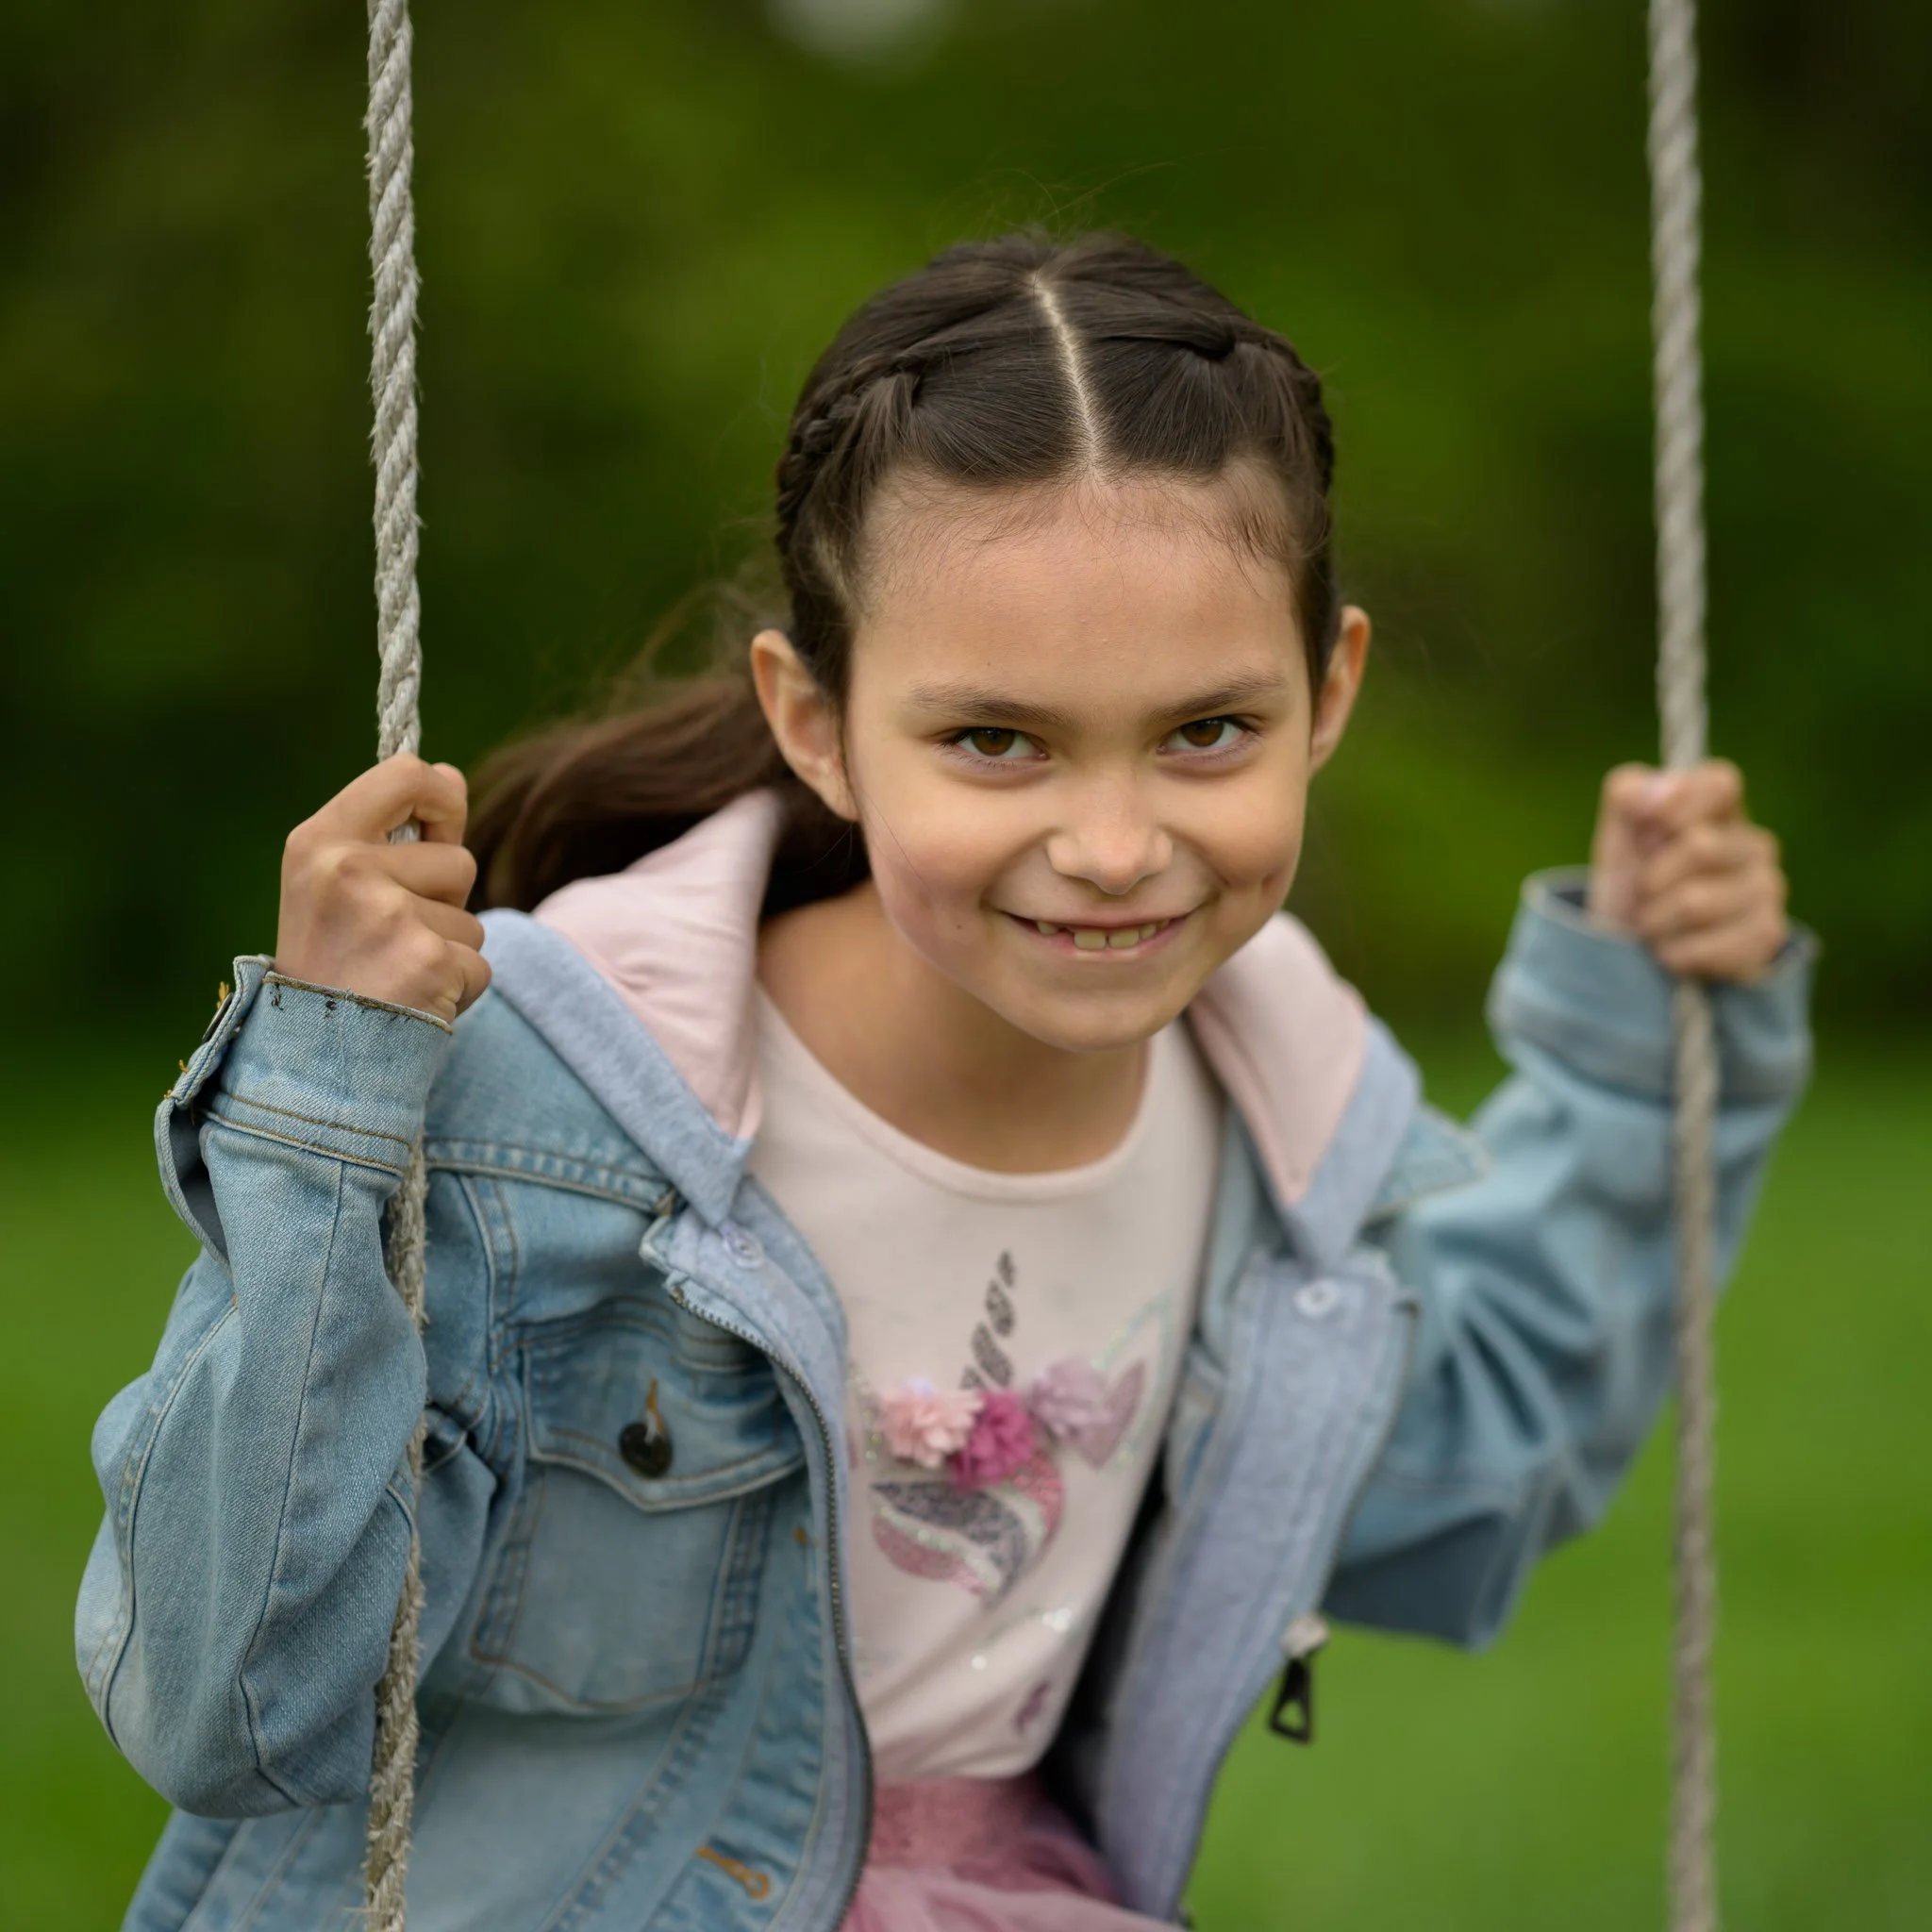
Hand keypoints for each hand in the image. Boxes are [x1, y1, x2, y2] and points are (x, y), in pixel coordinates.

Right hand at [275, 755, 491, 1022]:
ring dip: (449, 950)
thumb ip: (395, 834)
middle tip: (390, 940)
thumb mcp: (339, 887)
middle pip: (458, 860)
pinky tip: (412, 1001)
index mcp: (318, 841)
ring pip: (472, 918)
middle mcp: (347, 870)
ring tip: (395, 973)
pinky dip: (458, 988)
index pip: (405, 774)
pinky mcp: (428, 960)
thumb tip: (453, 777)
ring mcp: (388, 915)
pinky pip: (479, 963)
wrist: (312, 1060)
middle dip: (445, 904)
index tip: (441, 828)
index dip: (442, 797)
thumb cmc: (331, 967)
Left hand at [1587, 760, 1788, 982]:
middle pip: (1701, 846)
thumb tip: (1659, 792)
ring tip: (1654, 924)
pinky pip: (1708, 946)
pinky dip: (1673, 953)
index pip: (1721, 782)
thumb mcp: (1616, 835)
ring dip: (1655, 920)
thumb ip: (1628, 797)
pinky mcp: (1766, 936)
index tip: (1650, 829)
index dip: (1681, 803)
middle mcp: (1755, 844)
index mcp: (1721, 809)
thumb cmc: (1630, 882)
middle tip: (1643, 892)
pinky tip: (1674, 950)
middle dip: (1651, 877)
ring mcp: (1767, 889)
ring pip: (1696, 902)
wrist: (1634, 949)